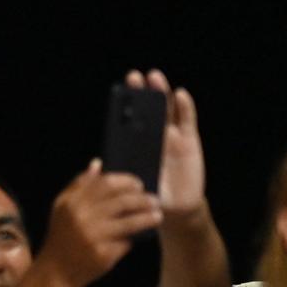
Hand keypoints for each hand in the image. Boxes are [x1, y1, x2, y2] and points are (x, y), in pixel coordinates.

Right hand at [41, 161, 161, 286]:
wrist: (55, 271)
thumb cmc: (62, 236)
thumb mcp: (62, 207)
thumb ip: (79, 185)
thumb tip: (97, 163)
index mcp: (72, 202)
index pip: (106, 183)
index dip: (127, 181)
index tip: (139, 184)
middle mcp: (81, 217)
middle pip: (122, 201)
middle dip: (143, 199)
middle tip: (154, 200)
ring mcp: (93, 236)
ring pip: (130, 221)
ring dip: (148, 217)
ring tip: (157, 215)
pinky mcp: (103, 253)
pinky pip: (126, 241)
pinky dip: (134, 237)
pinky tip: (142, 234)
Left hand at [128, 69, 205, 217]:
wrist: (175, 209)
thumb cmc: (148, 197)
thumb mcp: (130, 185)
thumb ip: (118, 172)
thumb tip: (97, 161)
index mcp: (135, 146)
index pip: (129, 122)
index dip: (125, 106)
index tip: (119, 90)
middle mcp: (153, 137)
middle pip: (146, 111)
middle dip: (140, 94)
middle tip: (134, 77)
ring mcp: (172, 137)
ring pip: (166, 111)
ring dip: (161, 93)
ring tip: (154, 77)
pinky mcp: (189, 141)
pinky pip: (187, 121)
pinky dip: (185, 107)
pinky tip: (180, 94)